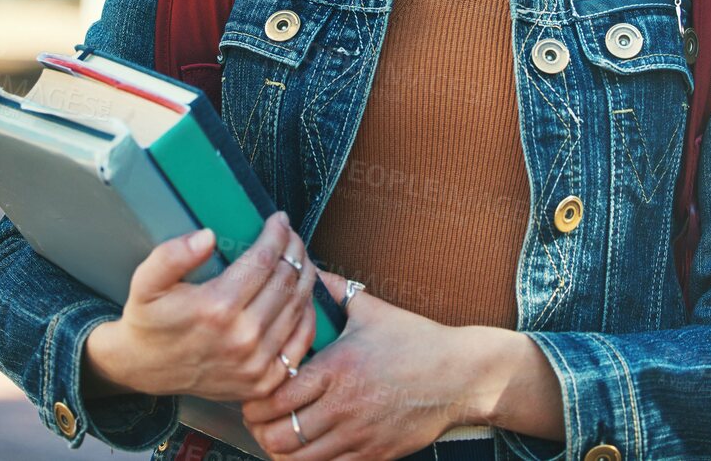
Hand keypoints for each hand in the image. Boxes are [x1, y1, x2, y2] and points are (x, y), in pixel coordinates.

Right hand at [83, 210, 319, 404]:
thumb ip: (172, 255)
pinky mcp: (264, 382)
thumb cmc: (148, 321)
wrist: (143, 369)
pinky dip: (308, 314)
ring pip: (298, 307)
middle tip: (290, 235)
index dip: (277, 234)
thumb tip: (208, 236)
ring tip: (299, 257)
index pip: (264, 260)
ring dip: (305, 276)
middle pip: (286, 280)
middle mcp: (242, 337)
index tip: (279, 219)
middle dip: (294, 250)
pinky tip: (303, 295)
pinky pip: (301, 342)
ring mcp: (256, 363)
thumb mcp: (146, 281)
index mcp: (216, 307)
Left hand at [239, 274, 476, 460]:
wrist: (459, 375)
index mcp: (337, 368)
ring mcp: (358, 435)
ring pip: (299, 459)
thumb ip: (333, 291)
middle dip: (260, 429)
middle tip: (256, 419)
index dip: (254, 402)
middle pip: (280, 435)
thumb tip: (305, 268)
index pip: (276, 397)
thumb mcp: (372, 310)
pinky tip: (306, 449)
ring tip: (276, 436)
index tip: (250, 395)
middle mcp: (344, 405)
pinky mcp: (373, 455)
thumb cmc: (416, 340)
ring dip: (280, 450)